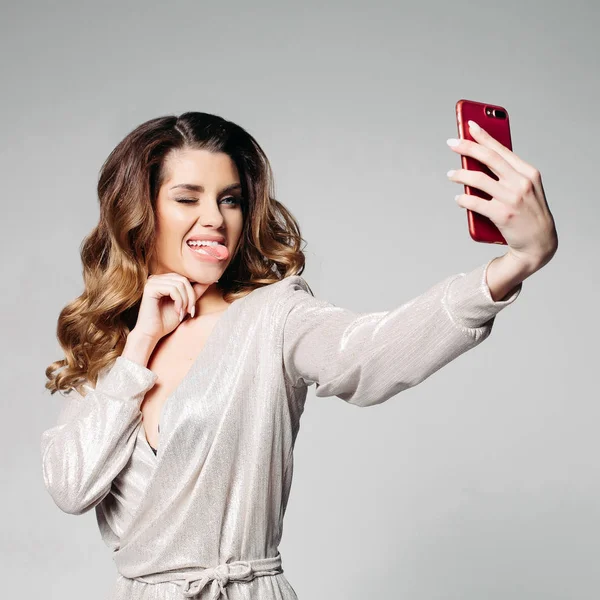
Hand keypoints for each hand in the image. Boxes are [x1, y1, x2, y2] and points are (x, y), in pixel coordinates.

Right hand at [131, 273, 211, 342]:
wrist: (152, 334)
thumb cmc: (166, 321)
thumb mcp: (185, 305)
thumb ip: (194, 293)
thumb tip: (208, 280)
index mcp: (164, 280)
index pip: (185, 278)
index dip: (193, 292)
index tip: (193, 309)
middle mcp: (157, 278)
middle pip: (184, 280)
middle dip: (191, 297)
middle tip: (190, 311)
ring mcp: (152, 281)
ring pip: (180, 284)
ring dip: (186, 300)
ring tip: (183, 313)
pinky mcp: (150, 288)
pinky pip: (173, 289)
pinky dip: (179, 301)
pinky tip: (177, 311)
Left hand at [447, 120, 557, 274]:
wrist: (539, 243)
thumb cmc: (528, 213)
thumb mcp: (526, 188)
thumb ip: (508, 174)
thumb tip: (479, 161)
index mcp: (528, 172)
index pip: (501, 149)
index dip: (483, 136)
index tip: (469, 125)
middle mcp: (521, 182)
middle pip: (488, 158)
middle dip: (467, 147)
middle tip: (451, 142)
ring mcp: (512, 199)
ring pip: (478, 180)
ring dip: (460, 175)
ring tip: (450, 174)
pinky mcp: (502, 215)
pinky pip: (475, 203)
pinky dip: (463, 200)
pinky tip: (458, 198)